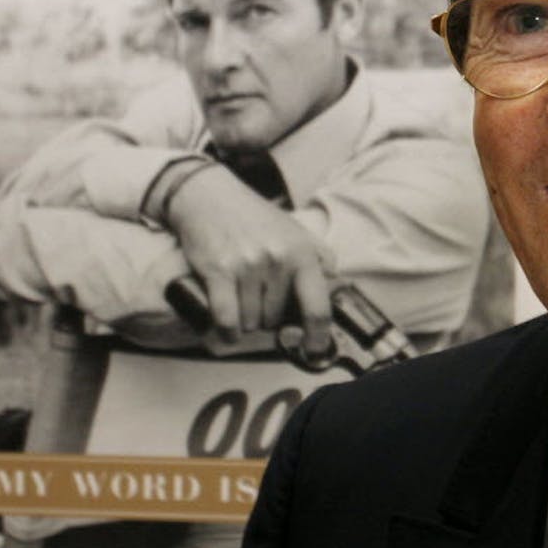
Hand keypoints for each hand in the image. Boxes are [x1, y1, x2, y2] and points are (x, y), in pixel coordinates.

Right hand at [166, 166, 331, 355]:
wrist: (210, 197)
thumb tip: (337, 287)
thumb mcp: (295, 230)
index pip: (317, 307)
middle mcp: (277, 259)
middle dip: (267, 318)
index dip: (318, 336)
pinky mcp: (218, 271)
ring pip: (251, 322)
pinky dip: (227, 331)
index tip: (314, 351)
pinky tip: (227, 327)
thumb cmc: (254, 218)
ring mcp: (247, 265)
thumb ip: (320, 257)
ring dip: (245, 320)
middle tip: (258, 297)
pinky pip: (227, 320)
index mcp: (302, 252)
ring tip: (241, 297)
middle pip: (276, 320)